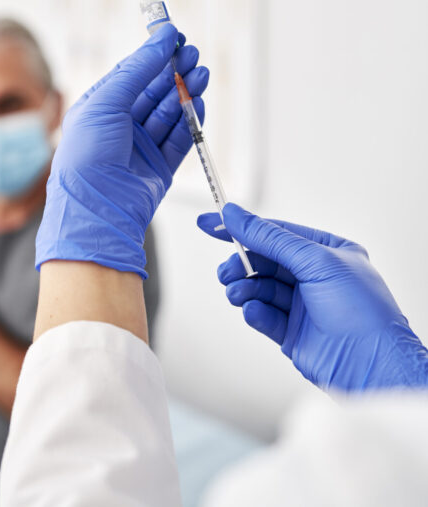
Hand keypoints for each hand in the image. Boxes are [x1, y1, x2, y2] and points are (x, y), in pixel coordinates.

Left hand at [37, 23, 208, 276]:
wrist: (96, 208)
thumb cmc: (88, 153)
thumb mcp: (107, 101)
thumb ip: (138, 69)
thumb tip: (163, 38)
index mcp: (99, 108)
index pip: (131, 74)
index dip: (154, 56)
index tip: (176, 38)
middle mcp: (119, 126)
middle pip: (155, 92)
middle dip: (175, 73)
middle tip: (194, 56)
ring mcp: (140, 148)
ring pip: (170, 113)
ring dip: (186, 93)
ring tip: (202, 75)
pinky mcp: (159, 168)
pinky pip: (179, 139)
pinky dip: (190, 121)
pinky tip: (199, 102)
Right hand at [198, 203, 427, 390]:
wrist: (374, 369)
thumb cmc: (362, 312)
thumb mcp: (315, 261)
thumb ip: (270, 238)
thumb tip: (235, 215)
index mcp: (328, 252)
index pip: (276, 232)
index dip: (242, 228)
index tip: (211, 224)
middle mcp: (316, 277)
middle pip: (264, 261)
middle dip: (242, 264)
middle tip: (226, 271)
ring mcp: (304, 306)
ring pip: (261, 288)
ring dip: (245, 289)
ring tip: (237, 294)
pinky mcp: (294, 333)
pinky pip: (265, 316)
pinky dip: (255, 312)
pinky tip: (254, 312)